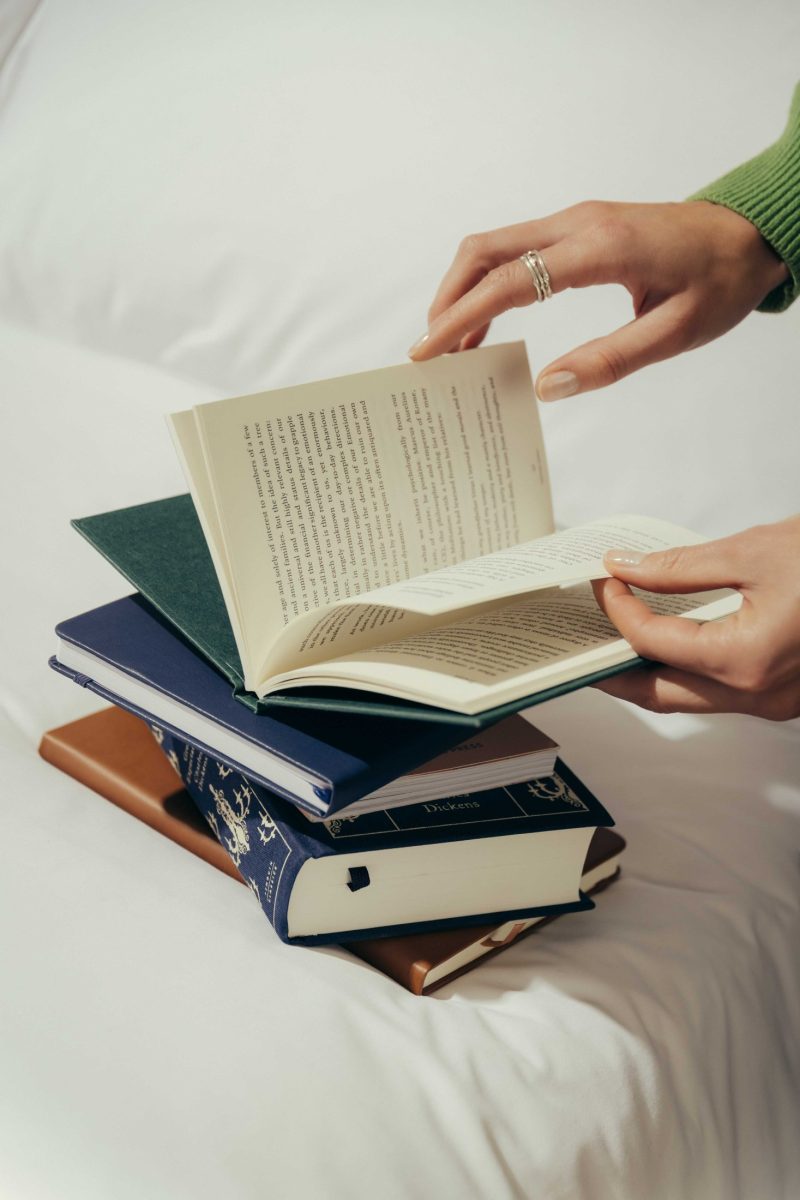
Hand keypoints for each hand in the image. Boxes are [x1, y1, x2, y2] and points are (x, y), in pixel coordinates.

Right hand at [408, 201, 788, 400]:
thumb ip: (610, 360)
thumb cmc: (719, 280)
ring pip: (495, 246)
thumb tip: (547, 386)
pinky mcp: (578, 228)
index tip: (431, 348)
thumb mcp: (675, 331)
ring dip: (464, 289)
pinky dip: (489, 283)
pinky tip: (488, 323)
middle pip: (485, 250)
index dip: (463, 315)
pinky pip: (517, 251)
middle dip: (448, 298)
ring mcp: (575, 220)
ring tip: (453, 344)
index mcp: (600, 248)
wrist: (748, 233)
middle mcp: (578, 223)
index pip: (511, 280)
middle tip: (430, 350)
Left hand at [590, 517, 799, 719]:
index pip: (653, 643)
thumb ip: (680, 567)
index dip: (619, 611)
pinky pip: (721, 691)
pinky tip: (669, 644)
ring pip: (691, 697)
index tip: (605, 582)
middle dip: (614, 668)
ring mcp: (775, 699)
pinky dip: (687, 671)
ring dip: (650, 672)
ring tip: (617, 642)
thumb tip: (629, 568)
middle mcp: (760, 693)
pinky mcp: (784, 692)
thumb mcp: (751, 553)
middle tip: (582, 643)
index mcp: (746, 660)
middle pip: (661, 693)